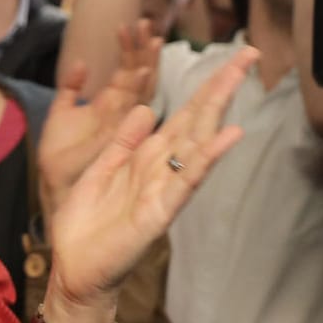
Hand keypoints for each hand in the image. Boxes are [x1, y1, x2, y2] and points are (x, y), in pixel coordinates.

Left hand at [48, 46, 256, 305]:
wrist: (74, 269)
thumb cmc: (87, 225)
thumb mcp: (98, 171)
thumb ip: (122, 142)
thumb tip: (143, 108)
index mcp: (145, 158)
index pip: (181, 116)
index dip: (202, 88)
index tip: (226, 59)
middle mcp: (161, 170)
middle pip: (195, 121)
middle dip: (219, 88)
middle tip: (249, 54)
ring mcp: (164, 190)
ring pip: (195, 144)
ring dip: (217, 111)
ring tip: (238, 79)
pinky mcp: (159, 213)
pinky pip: (186, 181)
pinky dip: (206, 158)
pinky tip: (227, 136)